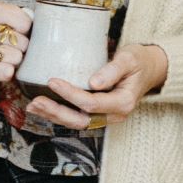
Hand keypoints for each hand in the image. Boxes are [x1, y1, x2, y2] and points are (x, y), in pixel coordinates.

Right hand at [0, 0, 32, 89]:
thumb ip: (8, 16)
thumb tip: (37, 24)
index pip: (24, 20)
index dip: (25, 30)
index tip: (15, 33)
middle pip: (23, 41)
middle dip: (18, 48)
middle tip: (3, 48)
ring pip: (17, 57)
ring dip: (11, 61)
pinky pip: (7, 72)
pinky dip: (5, 72)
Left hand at [29, 43, 169, 131]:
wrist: (149, 70)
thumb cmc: (139, 61)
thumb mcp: (130, 59)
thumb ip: (113, 70)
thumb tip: (93, 82)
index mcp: (123, 102)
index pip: (92, 103)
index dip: (70, 94)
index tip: (52, 81)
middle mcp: (114, 115)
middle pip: (81, 120)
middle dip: (56, 112)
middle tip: (36, 101)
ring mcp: (106, 117)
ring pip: (76, 123)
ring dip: (53, 116)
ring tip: (33, 106)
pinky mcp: (98, 114)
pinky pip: (77, 118)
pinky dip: (58, 115)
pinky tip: (42, 108)